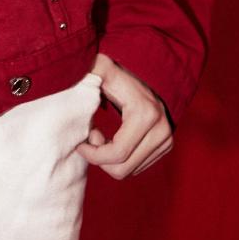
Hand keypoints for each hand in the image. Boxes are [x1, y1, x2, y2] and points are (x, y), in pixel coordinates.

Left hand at [76, 52, 173, 178]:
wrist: (147, 70)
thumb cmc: (118, 70)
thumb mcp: (101, 68)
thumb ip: (87, 75)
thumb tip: (72, 81)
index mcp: (145, 114)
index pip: (117, 154)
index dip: (93, 154)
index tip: (82, 140)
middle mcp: (161, 130)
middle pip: (122, 169)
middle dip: (101, 157)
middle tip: (93, 136)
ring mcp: (166, 139)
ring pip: (130, 171)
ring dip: (111, 159)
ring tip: (103, 137)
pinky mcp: (166, 145)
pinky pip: (137, 167)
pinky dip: (121, 159)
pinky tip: (115, 140)